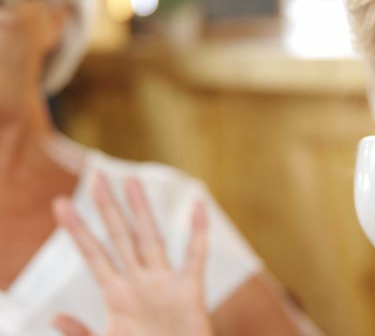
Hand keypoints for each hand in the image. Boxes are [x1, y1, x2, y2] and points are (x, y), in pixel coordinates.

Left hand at [51, 174, 213, 335]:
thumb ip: (80, 334)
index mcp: (116, 296)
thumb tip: (54, 317)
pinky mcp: (190, 292)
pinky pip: (195, 258)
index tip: (60, 202)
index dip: (77, 229)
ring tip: (133, 180)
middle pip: (120, 237)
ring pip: (151, 239)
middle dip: (108, 207)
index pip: (93, 254)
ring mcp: (164, 284)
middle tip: (96, 175)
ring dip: (143, 210)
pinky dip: (198, 233)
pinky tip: (198, 207)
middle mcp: (139, 283)